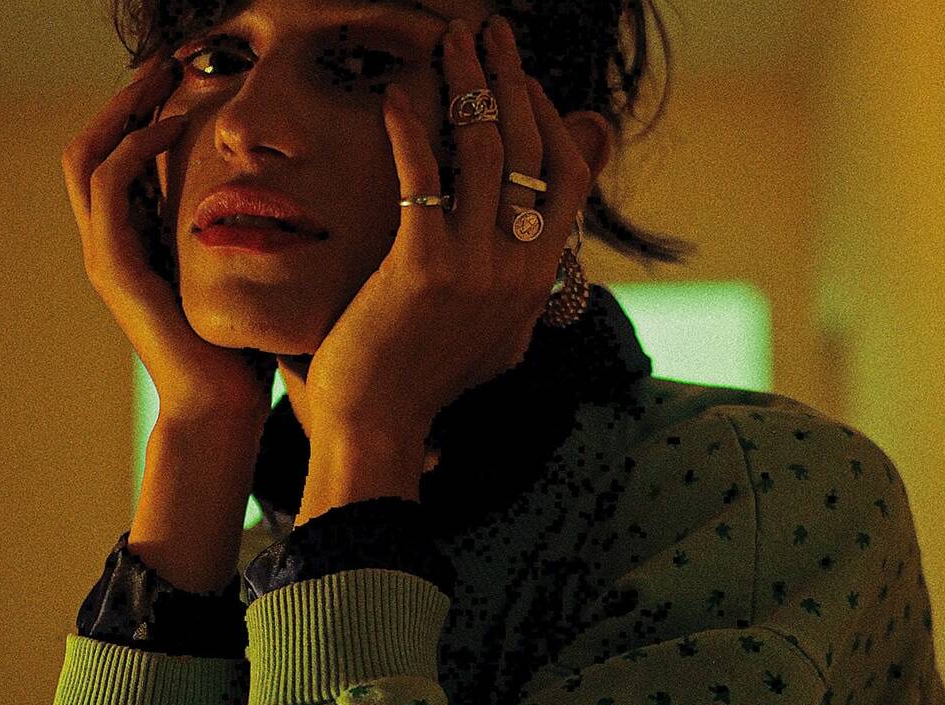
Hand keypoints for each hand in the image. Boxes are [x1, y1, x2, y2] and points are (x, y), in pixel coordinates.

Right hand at [61, 54, 278, 425]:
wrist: (219, 405)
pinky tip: (175, 123)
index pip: (119, 157)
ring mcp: (105, 254)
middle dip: (125, 98)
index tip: (181, 77)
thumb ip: (230, 231)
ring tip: (165, 76)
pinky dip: (137, 146)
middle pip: (91, 146)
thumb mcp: (233, 273)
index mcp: (135, 241)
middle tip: (165, 61)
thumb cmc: (236, 346)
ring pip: (87, 156)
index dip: (139, 112)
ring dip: (123, 108)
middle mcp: (110, 242)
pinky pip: (109, 186)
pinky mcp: (115, 267)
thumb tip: (268, 193)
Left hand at [305, 17, 595, 433]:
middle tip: (492, 31)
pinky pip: (425, 178)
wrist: (376, 425)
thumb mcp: (498, 341)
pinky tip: (395, 97)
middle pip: (533, 149)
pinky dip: (413, 129)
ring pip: (488, 150)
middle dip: (514, 79)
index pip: (568, 178)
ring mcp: (475, 268)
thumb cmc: (423, 381)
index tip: (523, 81)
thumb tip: (551, 264)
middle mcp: (518, 270)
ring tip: (451, 39)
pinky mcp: (422, 267)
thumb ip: (526, 294)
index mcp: (537, 281)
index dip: (550, 118)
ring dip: (469, 84)